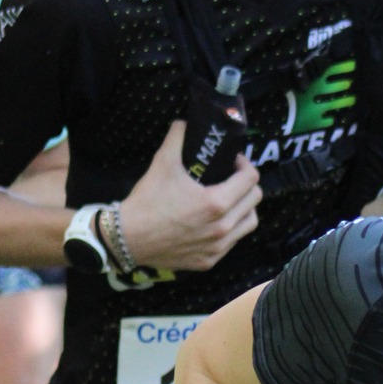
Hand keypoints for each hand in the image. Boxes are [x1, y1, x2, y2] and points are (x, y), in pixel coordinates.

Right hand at [119, 120, 260, 272]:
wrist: (128, 238)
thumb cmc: (147, 201)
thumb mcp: (162, 163)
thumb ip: (177, 138)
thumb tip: (184, 123)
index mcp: (216, 203)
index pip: (251, 179)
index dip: (244, 164)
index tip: (233, 162)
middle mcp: (222, 228)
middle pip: (255, 200)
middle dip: (247, 185)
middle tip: (232, 178)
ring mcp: (217, 247)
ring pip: (249, 223)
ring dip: (244, 208)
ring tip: (230, 200)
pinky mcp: (209, 261)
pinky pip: (233, 242)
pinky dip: (231, 229)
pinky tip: (216, 221)